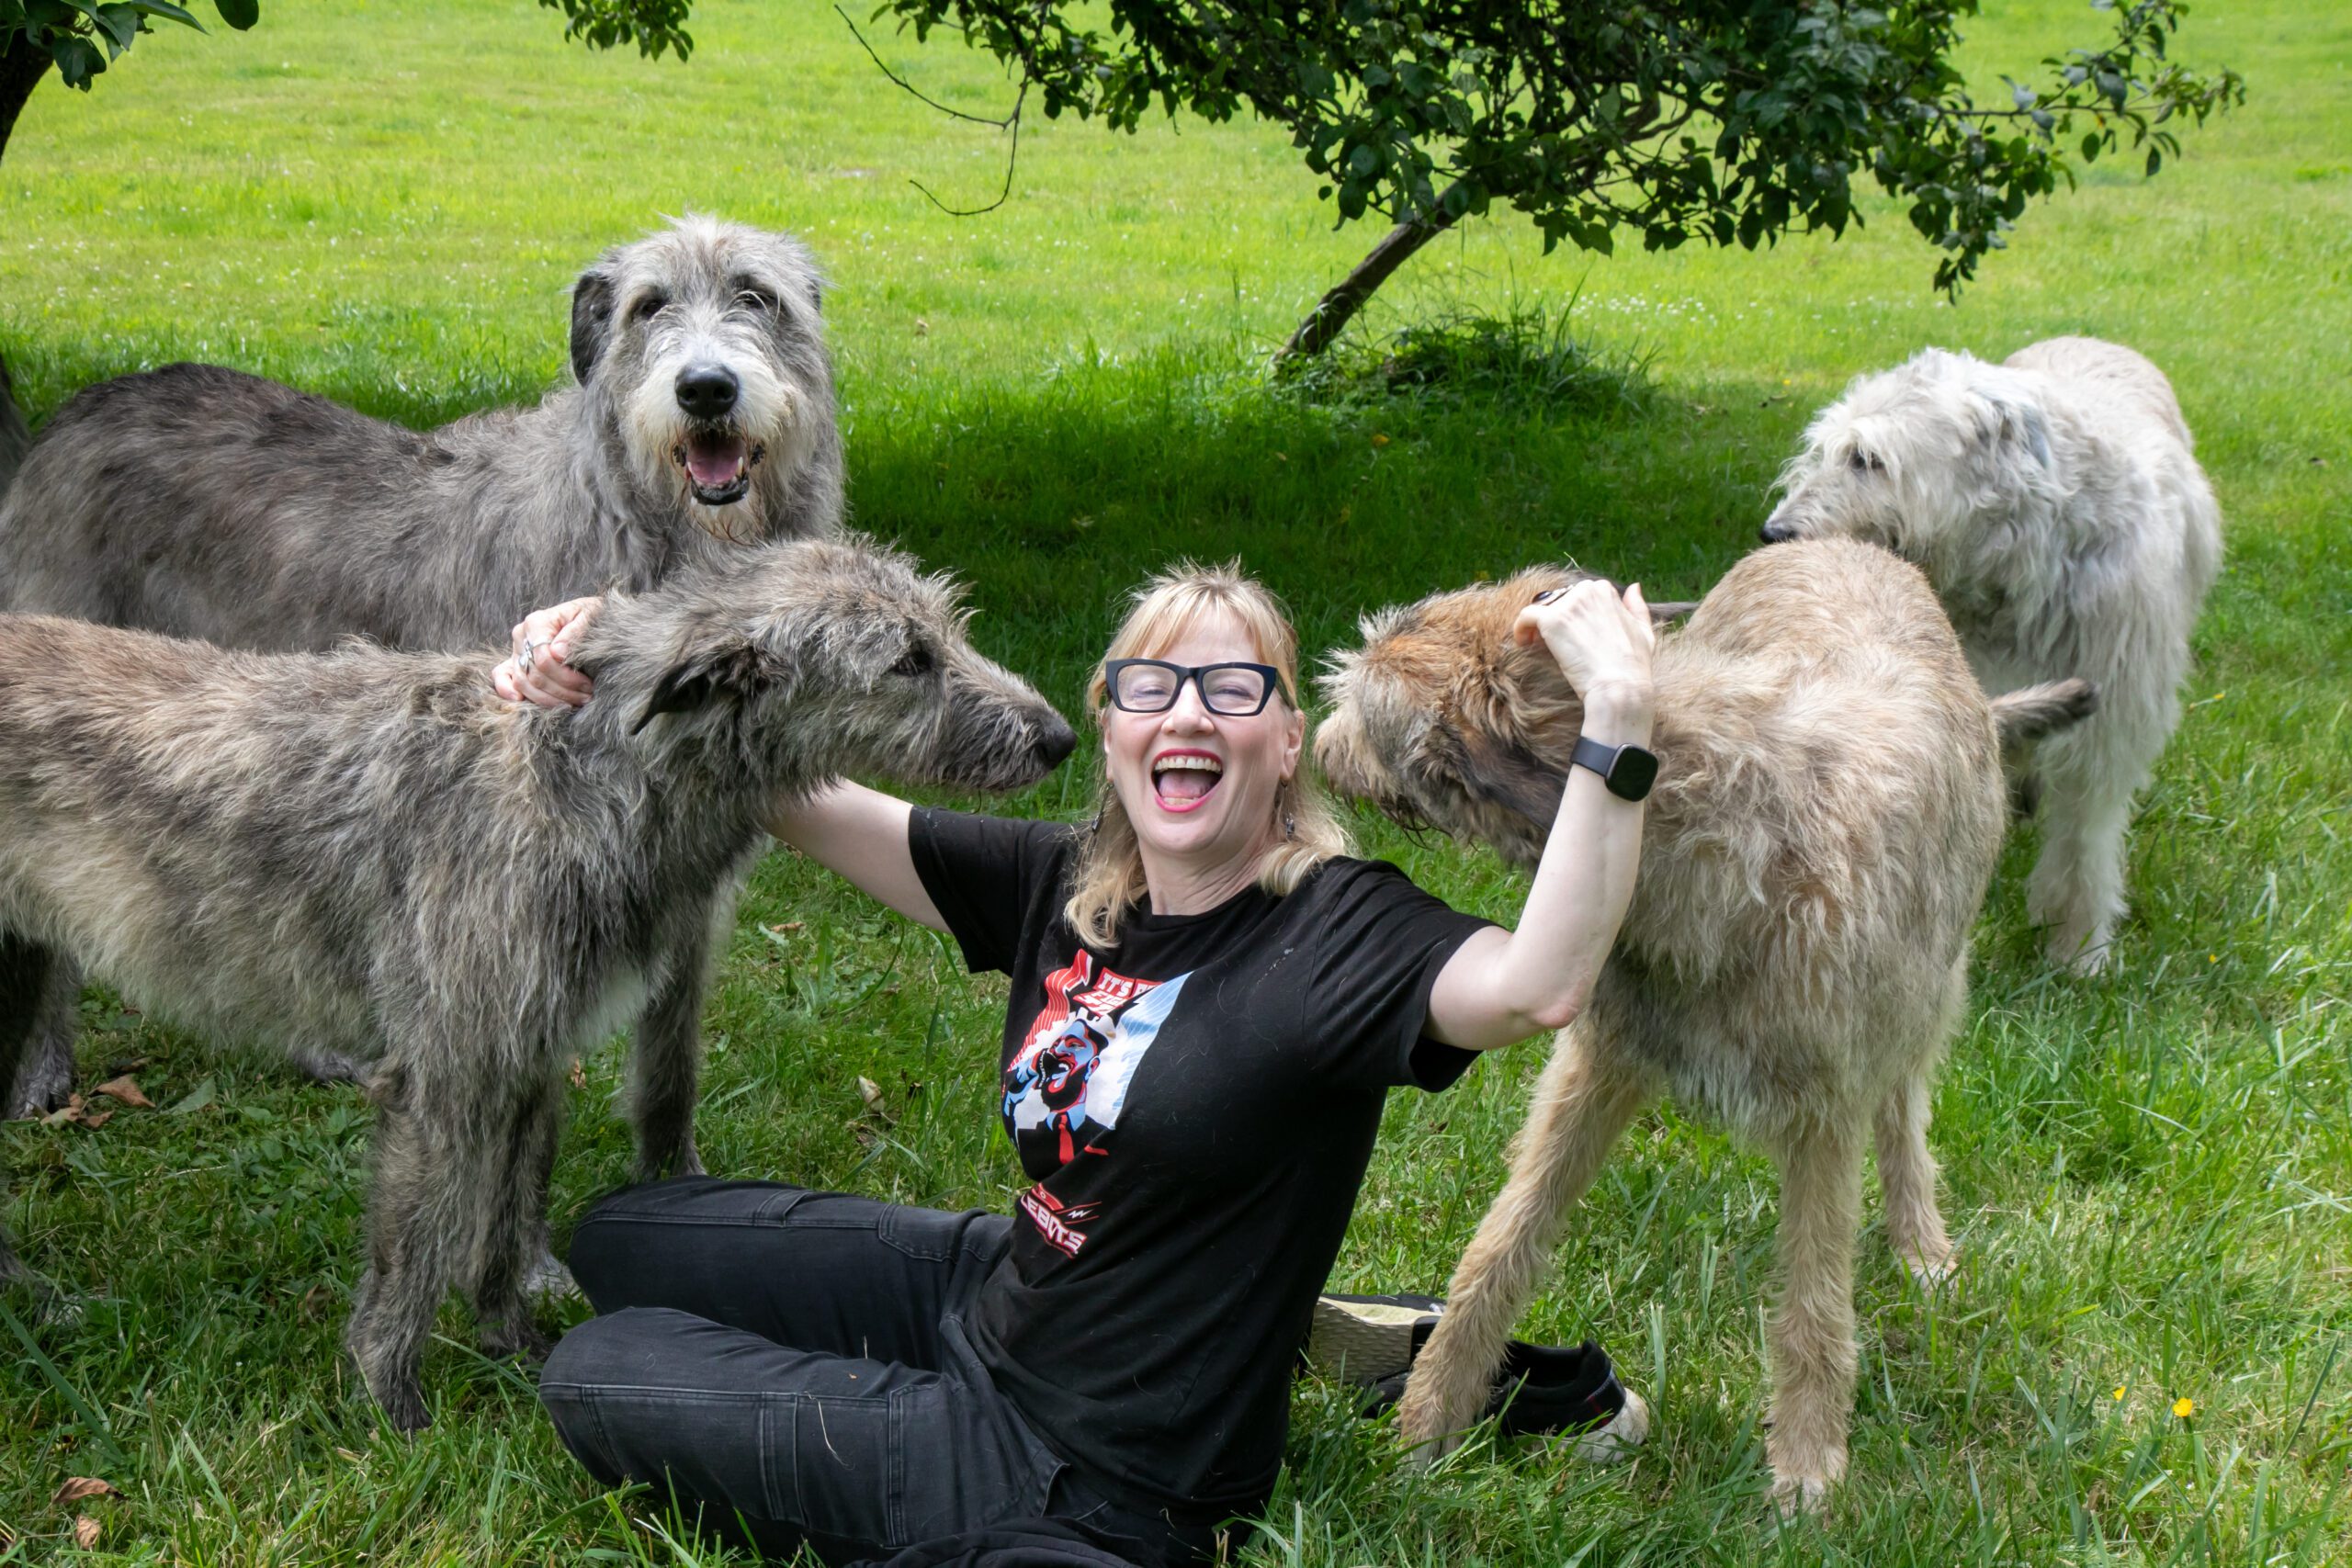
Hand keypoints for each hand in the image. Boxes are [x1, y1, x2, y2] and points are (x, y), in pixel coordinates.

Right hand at [492, 596, 603, 708]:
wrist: (586, 618)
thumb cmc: (590, 617)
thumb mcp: (590, 617)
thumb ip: (574, 632)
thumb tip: (557, 653)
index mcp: (536, 622)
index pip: (543, 658)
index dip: (565, 677)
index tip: (588, 684)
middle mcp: (521, 636)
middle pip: (535, 674)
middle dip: (562, 690)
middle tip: (587, 696)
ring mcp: (515, 650)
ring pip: (523, 683)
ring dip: (548, 699)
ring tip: (574, 702)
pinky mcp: (513, 662)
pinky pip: (501, 676)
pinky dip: (506, 690)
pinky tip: (520, 700)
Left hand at [1512, 579, 1657, 722]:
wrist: (1620, 687)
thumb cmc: (1634, 666)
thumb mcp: (1644, 631)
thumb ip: (1637, 607)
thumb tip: (1634, 586)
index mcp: (1605, 590)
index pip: (1577, 596)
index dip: (1572, 615)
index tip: (1571, 636)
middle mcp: (1586, 590)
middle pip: (1557, 601)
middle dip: (1554, 619)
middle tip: (1554, 645)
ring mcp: (1568, 604)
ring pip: (1541, 609)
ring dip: (1538, 626)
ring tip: (1539, 648)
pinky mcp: (1551, 620)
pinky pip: (1526, 616)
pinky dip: (1521, 629)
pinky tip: (1524, 645)